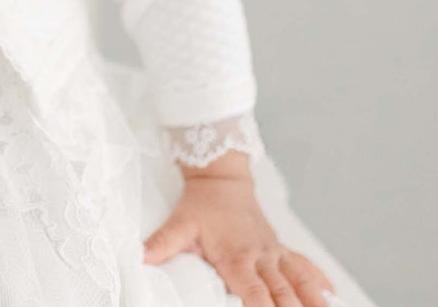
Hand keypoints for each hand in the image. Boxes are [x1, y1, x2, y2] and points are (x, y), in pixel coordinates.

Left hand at [143, 174, 337, 306]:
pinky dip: (320, 283)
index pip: (254, 292)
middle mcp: (261, 257)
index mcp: (236, 257)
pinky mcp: (281, 249)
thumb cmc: (201, 205)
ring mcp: (274, 252)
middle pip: (284, 294)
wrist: (221, 178)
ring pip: (301, 281)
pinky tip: (334, 298)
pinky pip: (305, 266)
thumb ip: (163, 243)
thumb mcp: (180, 224)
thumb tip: (140, 258)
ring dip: (315, 302)